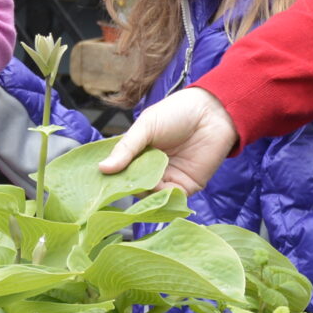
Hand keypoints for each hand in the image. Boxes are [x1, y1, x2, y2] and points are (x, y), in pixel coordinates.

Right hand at [99, 87, 239, 194]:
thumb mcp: (146, 126)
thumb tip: (103, 168)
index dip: (111, 177)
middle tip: (120, 184)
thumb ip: (127, 148)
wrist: (211, 113)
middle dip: (127, 187)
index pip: (120, 171)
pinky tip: (158, 189)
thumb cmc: (176, 113)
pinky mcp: (186, 187)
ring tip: (142, 182)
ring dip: (145, 192)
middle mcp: (151, 169)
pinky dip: (162, 198)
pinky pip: (170, 200)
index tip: (100, 182)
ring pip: (150, 196)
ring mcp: (168, 179)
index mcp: (138, 154)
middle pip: (133, 186)